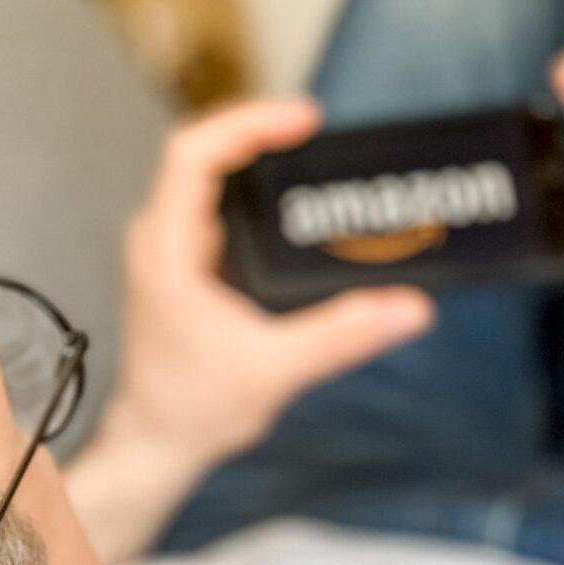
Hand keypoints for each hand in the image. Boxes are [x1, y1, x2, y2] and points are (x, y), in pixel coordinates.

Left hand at [108, 98, 435, 473]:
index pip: (192, 155)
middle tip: (319, 132)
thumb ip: (341, 336)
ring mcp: (168, 252)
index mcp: (166, 253)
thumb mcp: (273, 371)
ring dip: (257, 161)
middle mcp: (160, 241)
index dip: (247, 123)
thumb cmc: (192, 410)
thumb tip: (407, 308)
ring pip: (208, 180)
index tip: (302, 120)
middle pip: (204, 155)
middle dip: (262, 134)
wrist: (156, 444)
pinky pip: (216, 208)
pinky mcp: (184, 267)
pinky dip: (254, 194)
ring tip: (313, 155)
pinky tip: (294, 205)